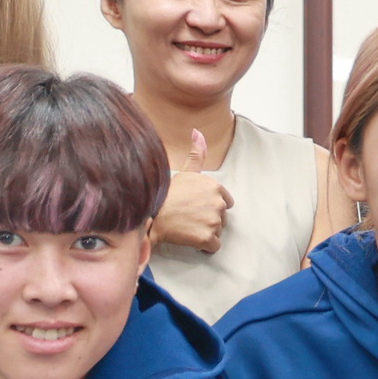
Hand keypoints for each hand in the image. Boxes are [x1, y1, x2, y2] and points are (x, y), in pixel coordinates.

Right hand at [155, 129, 232, 254]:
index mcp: (216, 187)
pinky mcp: (208, 238)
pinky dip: (204, 246)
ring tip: (188, 226)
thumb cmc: (167, 194)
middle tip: (190, 216)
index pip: (226, 202)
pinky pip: (213, 246)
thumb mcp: (185, 171)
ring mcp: (213, 221)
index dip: (211, 206)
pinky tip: (190, 237)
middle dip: (209, 219)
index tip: (196, 206)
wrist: (152, 216)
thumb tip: (198, 131)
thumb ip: (197, 154)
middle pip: (222, 218)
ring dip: (205, 232)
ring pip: (217, 232)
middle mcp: (218, 204)